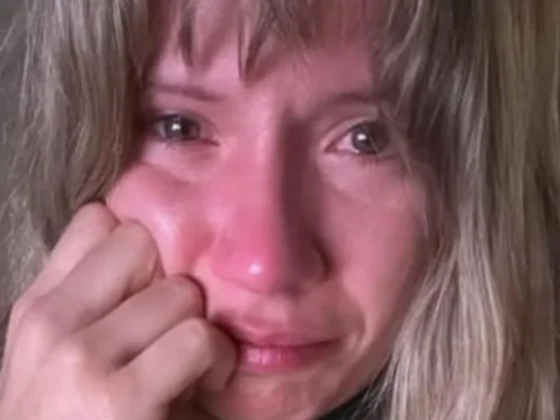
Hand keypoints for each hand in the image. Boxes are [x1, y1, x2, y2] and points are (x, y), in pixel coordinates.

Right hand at [0, 204, 235, 419]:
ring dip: (200, 326)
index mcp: (36, 311)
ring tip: (193, 364)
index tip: (154, 281)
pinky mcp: (122, 399)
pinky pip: (199, 338)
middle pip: (140, 241)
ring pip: (179, 291)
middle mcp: (49, 325)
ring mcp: (80, 359)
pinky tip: (205, 388)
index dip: (140, 246)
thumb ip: (96, 301)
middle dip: (168, 281)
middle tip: (173, 325)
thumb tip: (153, 248)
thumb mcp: (67, 357)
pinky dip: (217, 362)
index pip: (97, 221)